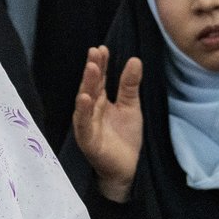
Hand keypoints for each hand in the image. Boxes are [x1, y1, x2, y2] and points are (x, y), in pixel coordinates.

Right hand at [71, 46, 142, 202]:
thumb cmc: (125, 138)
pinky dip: (83, 111)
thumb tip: (134, 59)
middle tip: (95, 52)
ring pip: (84, 102)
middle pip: (90, 87)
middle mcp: (90, 111)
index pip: (99, 79)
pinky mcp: (88, 140)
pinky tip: (85, 98)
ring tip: (91, 68)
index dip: (101, 64)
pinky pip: (83, 124)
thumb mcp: (131, 107)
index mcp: (100, 101)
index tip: (102, 48)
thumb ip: (130, 85)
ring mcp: (87, 125)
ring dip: (87, 85)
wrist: (128, 169)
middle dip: (92, 70)